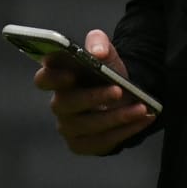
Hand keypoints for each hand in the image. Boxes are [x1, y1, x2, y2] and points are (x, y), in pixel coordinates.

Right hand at [33, 29, 155, 155]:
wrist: (122, 96)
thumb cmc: (105, 73)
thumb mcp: (105, 52)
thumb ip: (99, 43)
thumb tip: (98, 52)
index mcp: (58, 78)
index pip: (43, 79)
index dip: (53, 78)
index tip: (71, 74)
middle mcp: (59, 104)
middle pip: (67, 103)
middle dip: (94, 97)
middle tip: (118, 91)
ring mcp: (68, 126)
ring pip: (88, 125)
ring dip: (117, 117)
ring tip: (140, 108)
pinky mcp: (81, 144)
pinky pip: (102, 141)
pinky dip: (125, 131)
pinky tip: (143, 119)